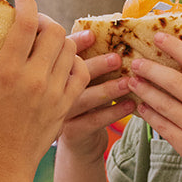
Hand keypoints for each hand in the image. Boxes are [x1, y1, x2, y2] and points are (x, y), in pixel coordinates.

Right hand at [0, 0, 90, 177]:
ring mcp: (54, 93)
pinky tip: (58, 63)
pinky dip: (72, 62)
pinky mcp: (65, 107)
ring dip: (58, 39)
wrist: (1, 170)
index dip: (27, 3)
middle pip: (54, 32)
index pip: (27, 24)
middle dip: (44, 19)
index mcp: (7, 73)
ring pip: (69, 50)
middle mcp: (35, 80)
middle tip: (32, 22)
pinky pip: (79, 73)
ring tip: (44, 41)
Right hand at [57, 30, 135, 164]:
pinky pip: (94, 120)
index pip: (63, 55)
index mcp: (54, 75)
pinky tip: (130, 105)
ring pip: (84, 98)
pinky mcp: (72, 133)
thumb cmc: (87, 107)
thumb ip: (92, 64)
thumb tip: (119, 37)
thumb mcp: (87, 84)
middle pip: (72, 75)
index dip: (76, 43)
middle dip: (96, 65)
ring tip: (129, 82)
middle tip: (117, 58)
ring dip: (108, 89)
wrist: (78, 145)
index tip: (92, 35)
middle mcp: (52, 94)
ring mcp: (61, 114)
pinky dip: (114, 112)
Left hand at [126, 31, 181, 181]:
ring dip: (144, 90)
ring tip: (131, 81)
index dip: (176, 47)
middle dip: (151, 69)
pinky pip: (161, 125)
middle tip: (135, 61)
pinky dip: (148, 114)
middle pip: (175, 81)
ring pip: (163, 103)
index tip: (159, 37)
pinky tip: (140, 106)